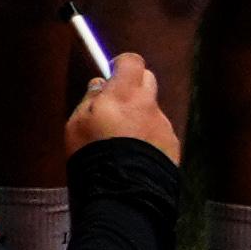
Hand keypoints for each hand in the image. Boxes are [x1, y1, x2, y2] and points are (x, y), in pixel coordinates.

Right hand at [64, 52, 179, 162]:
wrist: (123, 188)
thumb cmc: (94, 153)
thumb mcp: (77, 123)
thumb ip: (90, 99)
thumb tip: (99, 84)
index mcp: (124, 94)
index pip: (132, 61)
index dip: (121, 64)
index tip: (111, 72)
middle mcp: (148, 104)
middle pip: (147, 79)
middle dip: (133, 85)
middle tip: (115, 102)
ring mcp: (164, 124)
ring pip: (152, 109)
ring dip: (140, 115)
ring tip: (122, 139)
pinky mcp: (172, 144)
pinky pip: (160, 132)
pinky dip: (149, 137)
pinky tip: (135, 154)